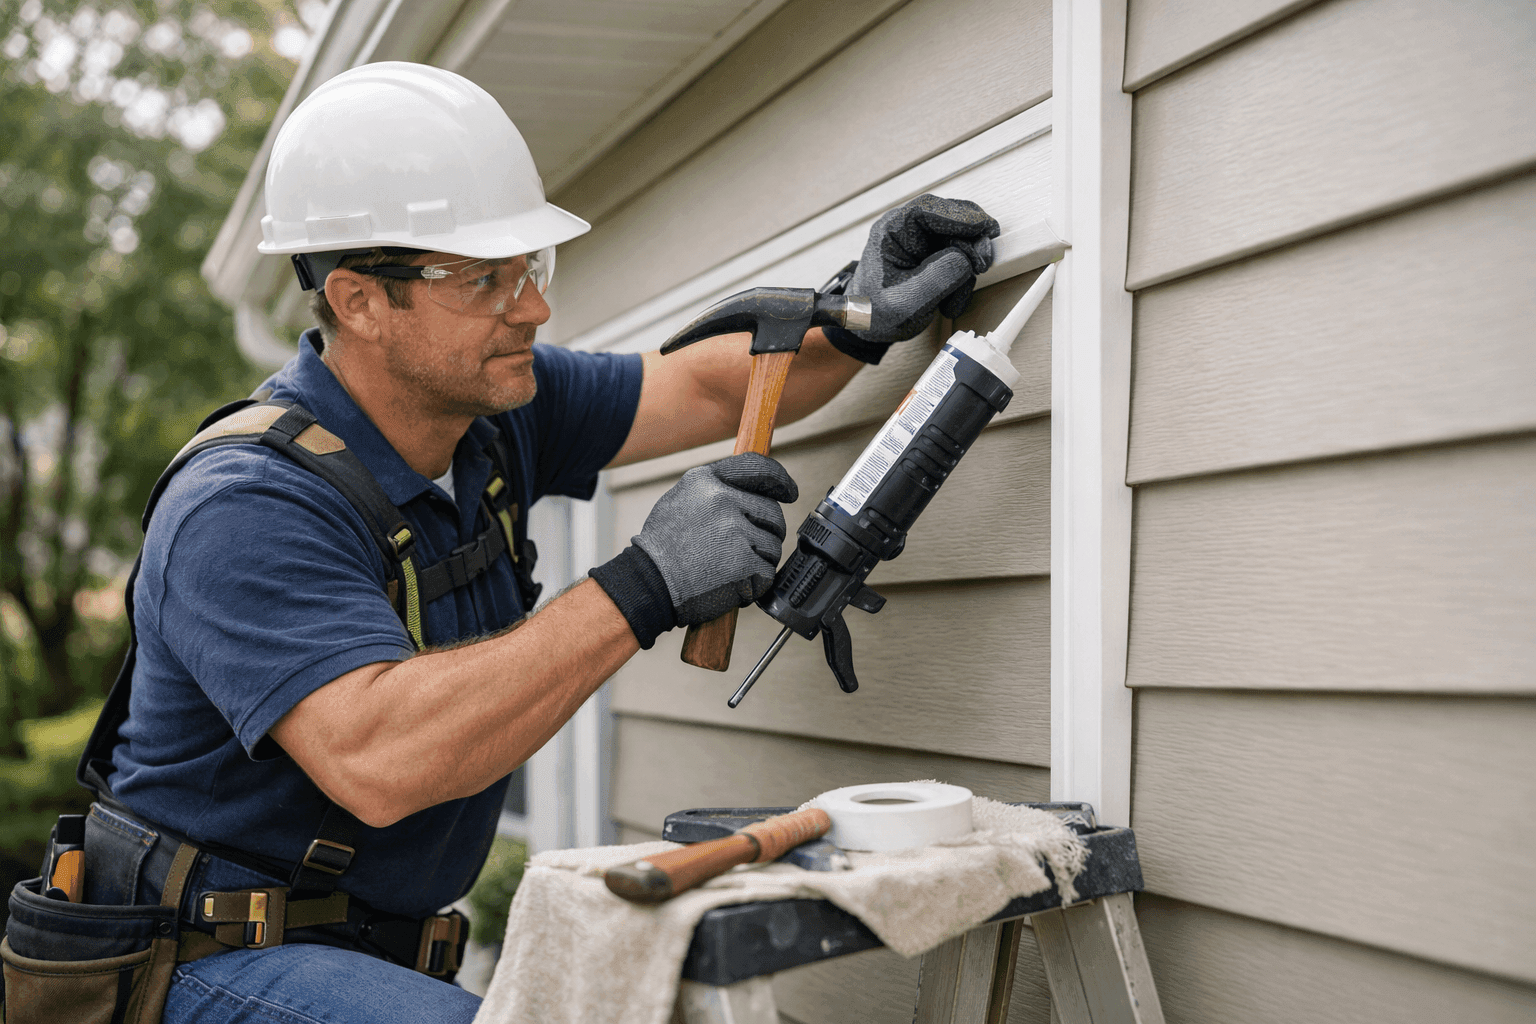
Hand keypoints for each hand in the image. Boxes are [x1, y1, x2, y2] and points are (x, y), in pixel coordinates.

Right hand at [589, 454, 798, 647]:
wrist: (649, 583)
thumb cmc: (663, 546)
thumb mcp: (682, 498)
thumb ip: (717, 488)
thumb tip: (755, 489)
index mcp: (707, 481)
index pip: (758, 469)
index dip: (780, 481)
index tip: (789, 491)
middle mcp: (722, 501)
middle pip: (772, 513)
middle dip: (767, 531)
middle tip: (745, 548)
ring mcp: (735, 533)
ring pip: (772, 545)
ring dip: (760, 559)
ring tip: (730, 567)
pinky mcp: (743, 564)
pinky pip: (768, 572)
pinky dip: (756, 582)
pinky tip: (732, 582)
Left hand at [829, 194, 1000, 360]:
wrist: (866, 326)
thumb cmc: (874, 313)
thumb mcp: (906, 302)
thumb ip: (936, 278)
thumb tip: (965, 258)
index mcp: (890, 230)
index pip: (928, 210)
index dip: (962, 216)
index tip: (986, 228)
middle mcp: (905, 228)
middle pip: (951, 218)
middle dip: (970, 243)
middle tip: (981, 266)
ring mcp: (920, 239)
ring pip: (959, 238)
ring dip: (965, 269)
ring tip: (952, 300)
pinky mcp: (931, 252)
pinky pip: (958, 255)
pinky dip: (961, 277)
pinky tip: (950, 299)